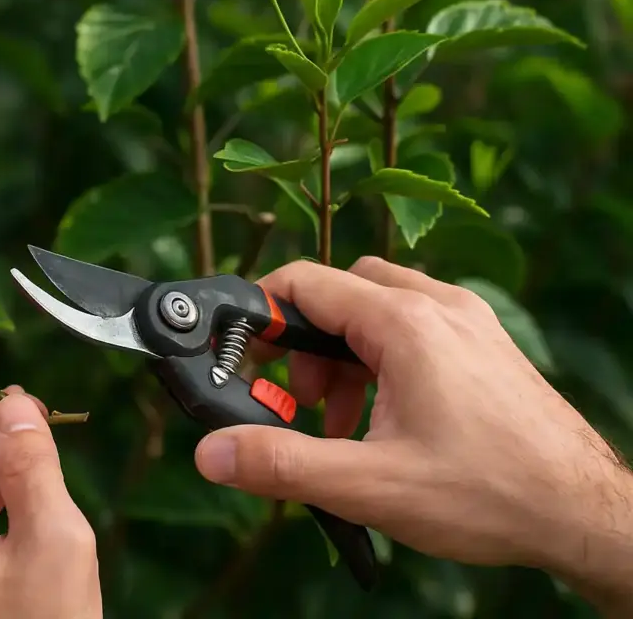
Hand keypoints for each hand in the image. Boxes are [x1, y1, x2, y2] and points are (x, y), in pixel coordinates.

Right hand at [192, 258, 632, 608]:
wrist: (587, 514)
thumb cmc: (488, 494)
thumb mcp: (371, 485)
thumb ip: (283, 464)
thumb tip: (210, 451)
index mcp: (406, 323)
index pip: (305, 283)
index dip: (260, 316)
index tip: (242, 361)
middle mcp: (438, 306)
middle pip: (342, 292)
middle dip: (307, 343)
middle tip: (302, 401)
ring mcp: (468, 321)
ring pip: (380, 309)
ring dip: (345, 356)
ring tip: (342, 421)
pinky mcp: (486, 344)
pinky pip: (416, 328)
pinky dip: (383, 361)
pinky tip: (386, 420)